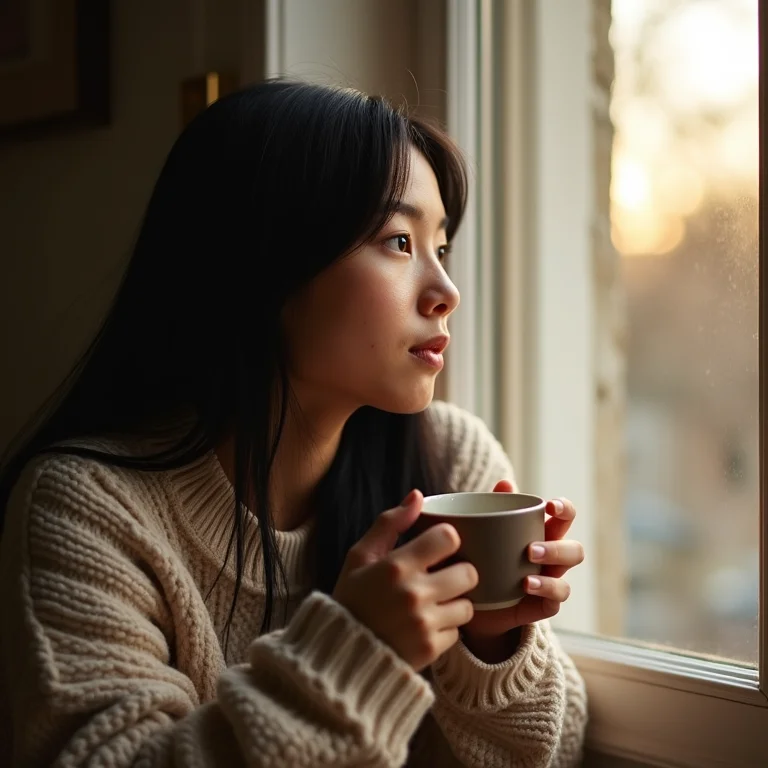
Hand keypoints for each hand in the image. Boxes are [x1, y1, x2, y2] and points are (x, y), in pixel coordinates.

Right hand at [332, 490, 478, 672]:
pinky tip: (424, 627)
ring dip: (455, 604)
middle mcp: (414, 593)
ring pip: (468, 606)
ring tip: (433, 604)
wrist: (338, 655)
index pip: (448, 537)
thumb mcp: (359, 556)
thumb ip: (389, 524)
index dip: (446, 540)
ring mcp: (424, 624)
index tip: (438, 547)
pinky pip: (457, 633)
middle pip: (469, 572)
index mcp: (396, 566)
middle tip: (441, 577)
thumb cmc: (351, 599)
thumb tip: (418, 496)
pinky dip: (445, 630)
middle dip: (458, 573)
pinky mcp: (430, 650)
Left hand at [461, 481, 583, 654]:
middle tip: (531, 549)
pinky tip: (525, 587)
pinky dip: (545, 592)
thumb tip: (506, 483)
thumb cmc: (481, 556)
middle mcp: (552, 557)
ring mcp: (549, 582)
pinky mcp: (542, 605)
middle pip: (575, 550)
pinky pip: (556, 601)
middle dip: (558, 547)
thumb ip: (495, 507)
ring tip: (526, 573)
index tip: (550, 506)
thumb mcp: (483, 531)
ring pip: (567, 578)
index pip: (565, 516)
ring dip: (550, 573)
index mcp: (542, 532)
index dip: (565, 509)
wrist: (470, 599)